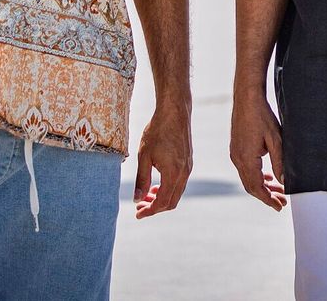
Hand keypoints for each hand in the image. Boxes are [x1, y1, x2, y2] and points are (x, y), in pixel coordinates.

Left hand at [133, 103, 191, 218]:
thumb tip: (137, 198)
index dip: (149, 211)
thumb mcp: (144, 156)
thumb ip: (141, 179)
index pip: (162, 203)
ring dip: (162, 198)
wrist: (174, 112)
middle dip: (155, 207)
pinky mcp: (188, 162)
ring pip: (176, 193)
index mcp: (173, 174)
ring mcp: (188, 168)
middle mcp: (184, 173)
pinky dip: (168, 188)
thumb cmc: (157, 131)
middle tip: (139, 205)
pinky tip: (157, 183)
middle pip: (171, 202)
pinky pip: (180, 183)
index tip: (137, 213)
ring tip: (146, 194)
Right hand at [229, 92, 286, 209]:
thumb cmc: (262, 116)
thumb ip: (279, 163)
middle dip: (267, 196)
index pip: (257, 188)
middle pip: (251, 186)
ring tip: (278, 191)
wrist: (247, 98)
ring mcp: (235, 154)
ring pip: (248, 178)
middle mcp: (237, 159)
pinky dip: (257, 176)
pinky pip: (245, 169)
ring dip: (263, 186)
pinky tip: (267, 177)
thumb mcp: (276, 140)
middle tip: (282, 202)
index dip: (268, 199)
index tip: (280, 206)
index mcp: (246, 159)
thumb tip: (284, 182)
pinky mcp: (236, 148)